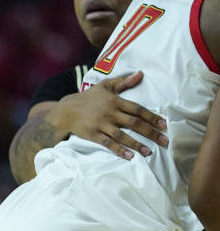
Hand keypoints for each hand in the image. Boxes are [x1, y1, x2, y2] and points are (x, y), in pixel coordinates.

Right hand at [53, 71, 167, 158]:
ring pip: (122, 136)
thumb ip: (123, 82)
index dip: (152, 117)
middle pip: (134, 123)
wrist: (65, 110)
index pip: (138, 109)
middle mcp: (110, 113)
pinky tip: (129, 156)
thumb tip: (140, 74)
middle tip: (164, 141)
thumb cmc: (87, 98)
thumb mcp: (105, 86)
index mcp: (115, 101)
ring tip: (149, 152)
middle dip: (151, 133)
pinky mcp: (93, 135)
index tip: (164, 125)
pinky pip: (108, 143)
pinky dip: (119, 150)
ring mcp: (101, 125)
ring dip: (137, 144)